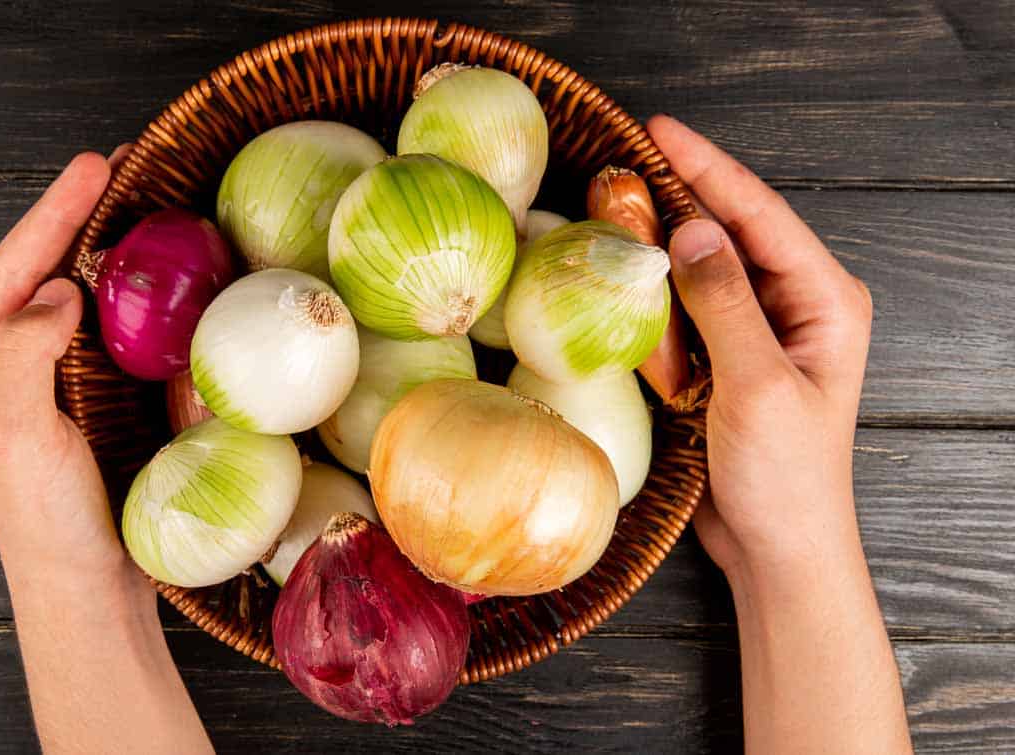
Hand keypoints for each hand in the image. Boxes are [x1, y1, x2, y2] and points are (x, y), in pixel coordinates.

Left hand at [0, 149, 141, 591]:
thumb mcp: (19, 437)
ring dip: (108, 242)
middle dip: (78, 213)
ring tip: (143, 197)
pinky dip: (133, 289)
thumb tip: (58, 288)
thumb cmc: (44, 521)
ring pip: (77, 289)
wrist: (86, 581)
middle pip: (39, 265)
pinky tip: (158, 267)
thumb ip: (25, 356)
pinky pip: (110, 325)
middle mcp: (2, 357)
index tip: (95, 167)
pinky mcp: (88, 390)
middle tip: (124, 164)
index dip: (54, 213)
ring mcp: (48, 372)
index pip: (12, 269)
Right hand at [646, 116, 874, 588]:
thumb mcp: (758, 385)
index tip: (659, 130)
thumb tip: (692, 230)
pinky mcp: (726, 356)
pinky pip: (688, 306)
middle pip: (734, 229)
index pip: (762, 214)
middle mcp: (797, 304)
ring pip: (706, 265)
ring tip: (613, 205)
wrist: (778, 547)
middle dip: (681, 192)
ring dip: (662, 239)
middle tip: (622, 161)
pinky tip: (622, 272)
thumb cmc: (785, 476)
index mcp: (826, 300)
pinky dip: (656, 288)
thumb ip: (726, 304)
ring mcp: (760, 330)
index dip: (709, 167)